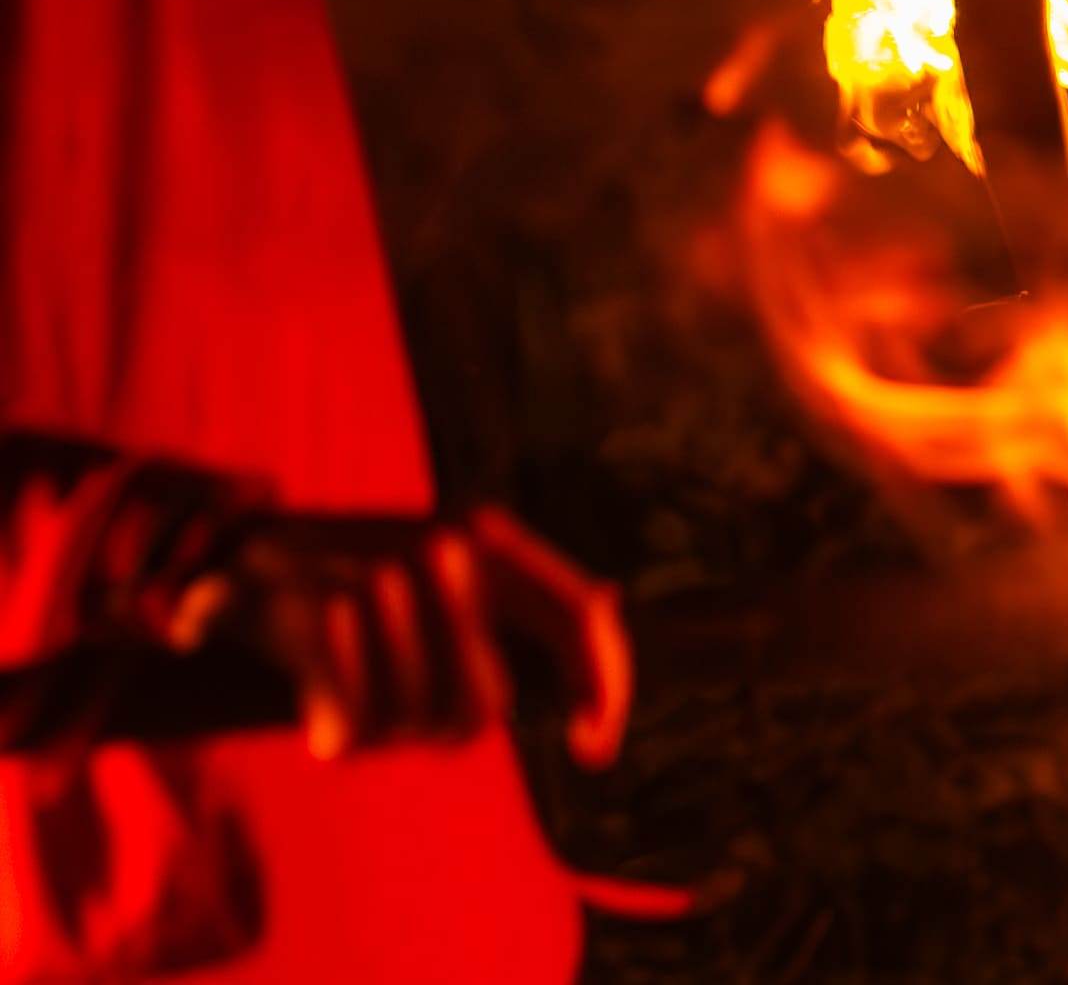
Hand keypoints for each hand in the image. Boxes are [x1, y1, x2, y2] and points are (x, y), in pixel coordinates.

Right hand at [164, 505, 630, 765]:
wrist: (233, 550)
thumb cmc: (355, 574)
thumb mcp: (443, 566)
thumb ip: (521, 595)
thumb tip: (611, 606)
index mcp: (488, 536)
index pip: (578, 615)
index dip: (603, 686)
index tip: (595, 753)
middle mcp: (445, 547)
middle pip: (481, 709)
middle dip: (438, 728)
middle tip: (396, 707)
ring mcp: (381, 575)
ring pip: (414, 722)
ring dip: (380, 728)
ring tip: (351, 691)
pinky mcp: (315, 610)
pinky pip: (351, 726)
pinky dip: (335, 732)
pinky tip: (318, 714)